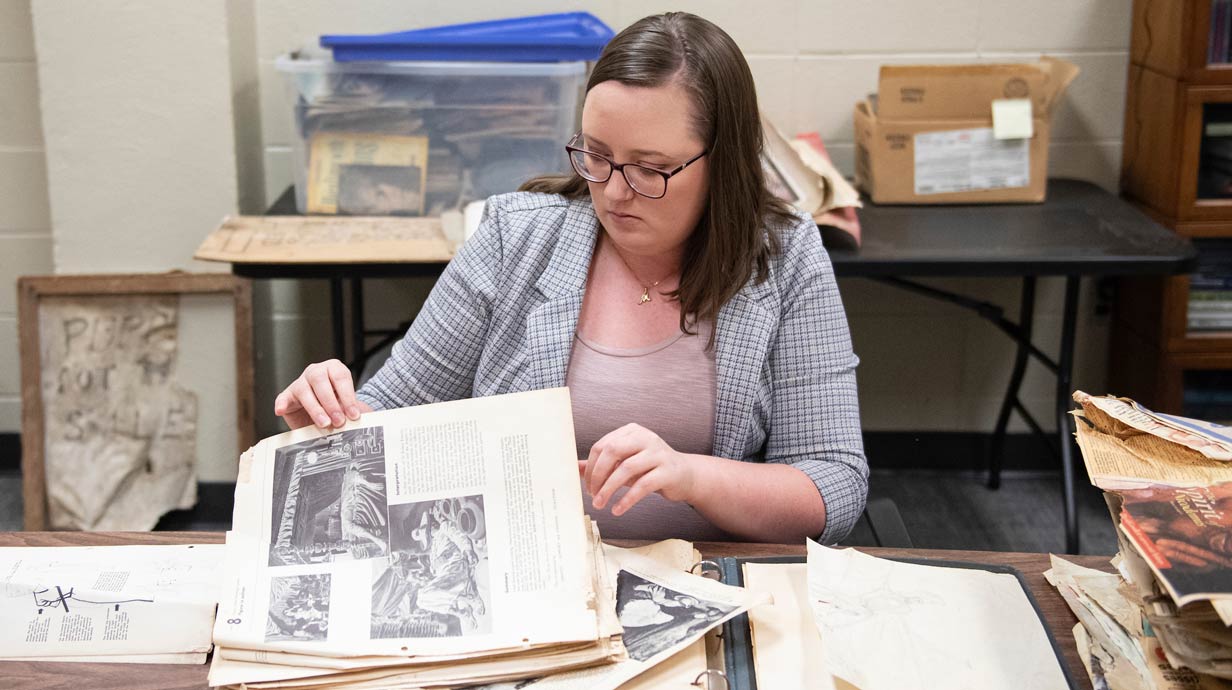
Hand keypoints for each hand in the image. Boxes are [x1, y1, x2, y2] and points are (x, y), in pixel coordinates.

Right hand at [274, 359, 371, 428]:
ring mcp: (300, 382)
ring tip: (324, 423)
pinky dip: (281, 404)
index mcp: (334, 369)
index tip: (353, 414)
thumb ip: (353, 411)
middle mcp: (316, 372)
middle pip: (321, 381)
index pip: (341, 377)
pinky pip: (282, 398)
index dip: (348, 397)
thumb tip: (360, 421)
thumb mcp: (349, 407)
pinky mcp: (288, 396)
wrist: (327, 414)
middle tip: (338, 421)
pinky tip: (281, 411)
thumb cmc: (339, 407)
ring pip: (304, 391)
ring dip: (315, 408)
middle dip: (331, 403)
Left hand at [581, 423, 698, 515]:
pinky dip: (627, 499)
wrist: (684, 476)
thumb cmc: (649, 469)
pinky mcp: (667, 472)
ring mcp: (658, 453)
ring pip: (626, 468)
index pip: (603, 445)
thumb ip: (601, 464)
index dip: (591, 467)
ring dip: (609, 489)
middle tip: (592, 495)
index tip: (587, 486)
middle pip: (612, 451)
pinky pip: (642, 486)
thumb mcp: (624, 463)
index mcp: (631, 432)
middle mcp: (645, 438)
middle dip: (598, 475)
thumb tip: (574, 468)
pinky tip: (617, 509)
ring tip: (600, 504)